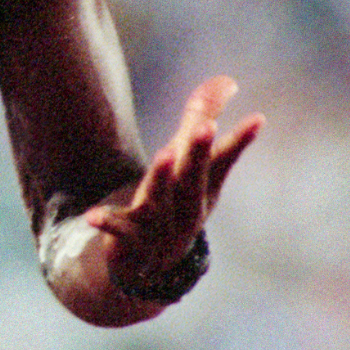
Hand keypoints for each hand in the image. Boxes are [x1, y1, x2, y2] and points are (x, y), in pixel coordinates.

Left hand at [81, 76, 259, 288]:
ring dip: (162, 178)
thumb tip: (226, 80)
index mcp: (202, 189)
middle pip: (193, 178)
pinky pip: (119, 231)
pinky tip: (91, 216)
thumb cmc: (175, 205)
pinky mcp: (130, 241)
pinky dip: (107, 223)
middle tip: (206, 126)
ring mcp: (159, 227)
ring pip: (160, 201)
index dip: (239, 141)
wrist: (149, 269)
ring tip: (165, 154)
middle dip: (199, 153)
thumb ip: (200, 119)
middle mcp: (186, 209)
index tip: (258, 119)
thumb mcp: (188, 163)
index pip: (222, 161)